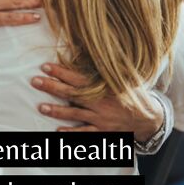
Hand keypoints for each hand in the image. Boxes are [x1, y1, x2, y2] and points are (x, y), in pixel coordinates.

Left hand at [31, 63, 162, 142]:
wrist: (148, 119)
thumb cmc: (131, 95)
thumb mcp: (122, 79)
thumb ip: (105, 69)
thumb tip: (89, 51)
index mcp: (104, 86)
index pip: (78, 77)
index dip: (61, 72)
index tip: (45, 66)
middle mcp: (101, 102)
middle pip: (72, 93)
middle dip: (52, 87)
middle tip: (35, 81)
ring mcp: (101, 118)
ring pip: (75, 114)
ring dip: (57, 111)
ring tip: (41, 107)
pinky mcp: (102, 132)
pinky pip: (84, 133)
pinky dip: (71, 133)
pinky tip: (58, 131)